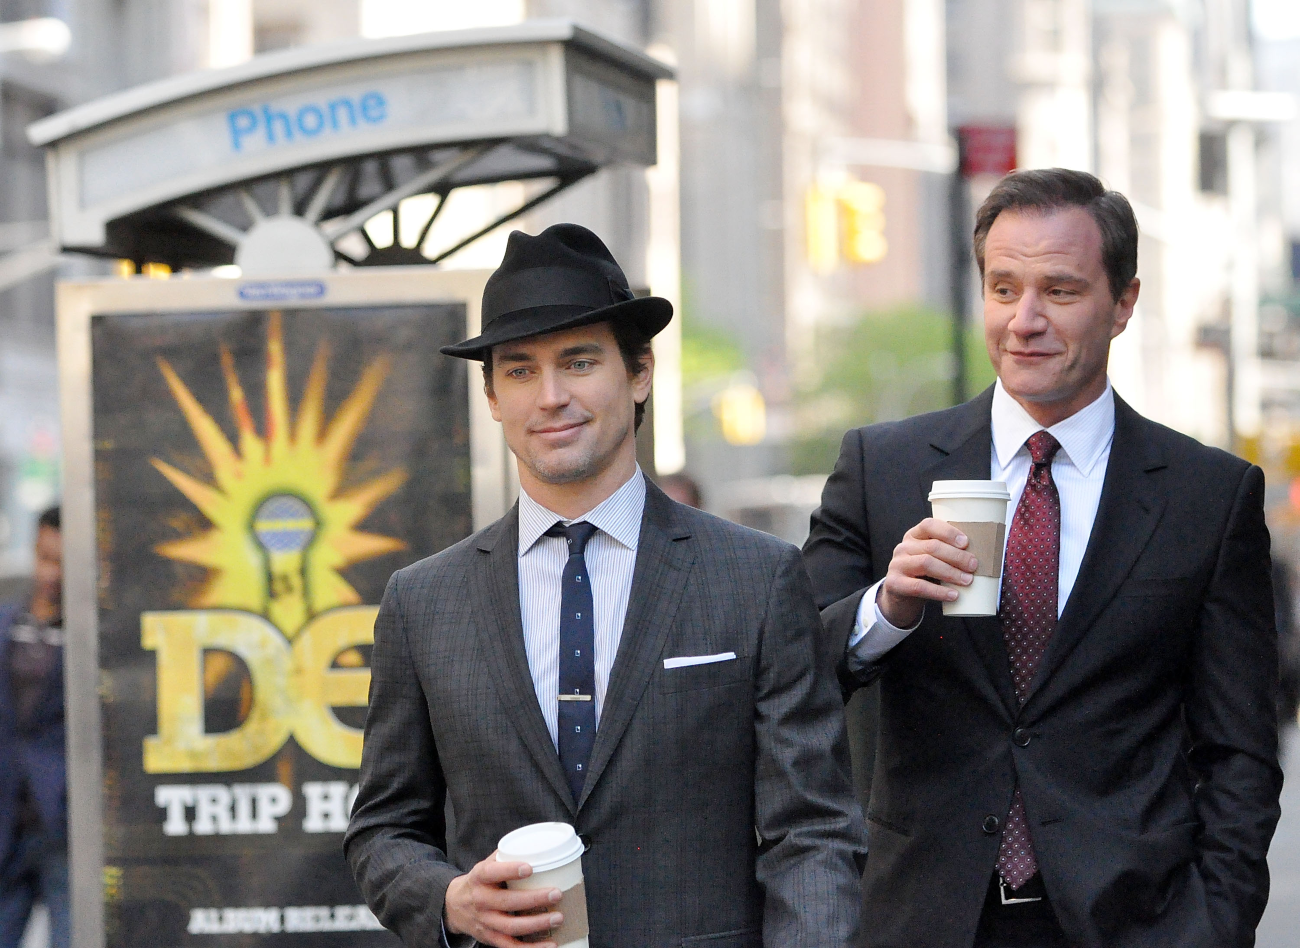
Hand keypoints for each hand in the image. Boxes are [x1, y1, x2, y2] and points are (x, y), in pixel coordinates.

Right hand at [444, 851, 562, 947]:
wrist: (455, 906)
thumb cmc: (479, 882)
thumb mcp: (486, 865)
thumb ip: (506, 857)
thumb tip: (536, 846)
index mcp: (479, 878)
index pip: (491, 873)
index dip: (509, 870)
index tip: (529, 868)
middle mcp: (480, 901)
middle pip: (507, 902)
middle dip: (533, 899)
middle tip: (557, 893)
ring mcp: (485, 922)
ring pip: (511, 927)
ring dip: (537, 924)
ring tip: (558, 917)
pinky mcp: (490, 938)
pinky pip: (511, 947)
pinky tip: (550, 944)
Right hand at [877, 518, 978, 628]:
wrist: (900, 598)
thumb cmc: (923, 575)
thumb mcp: (932, 559)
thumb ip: (948, 554)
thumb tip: (983, 555)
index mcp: (914, 536)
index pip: (929, 525)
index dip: (948, 532)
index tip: (966, 543)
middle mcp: (903, 547)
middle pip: (932, 547)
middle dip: (956, 556)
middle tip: (974, 566)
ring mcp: (897, 565)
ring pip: (926, 564)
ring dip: (950, 572)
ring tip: (967, 580)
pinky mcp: (895, 583)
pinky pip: (919, 586)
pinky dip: (939, 591)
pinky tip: (954, 595)